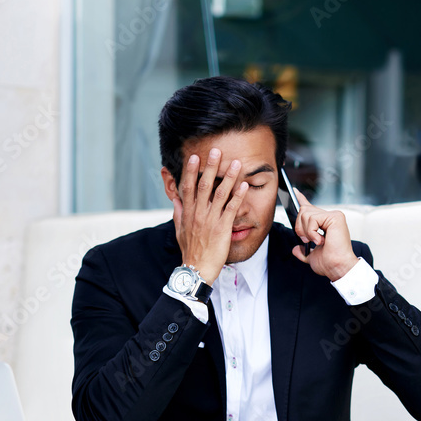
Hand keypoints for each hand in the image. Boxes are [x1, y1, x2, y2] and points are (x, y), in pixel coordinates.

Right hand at [171, 149, 248, 284]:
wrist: (196, 270)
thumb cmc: (189, 252)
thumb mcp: (179, 231)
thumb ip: (179, 213)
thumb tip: (176, 200)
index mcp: (188, 213)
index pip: (188, 187)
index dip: (191, 171)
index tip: (194, 157)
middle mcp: (198, 213)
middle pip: (204, 185)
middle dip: (210, 166)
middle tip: (216, 150)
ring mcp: (210, 220)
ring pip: (219, 194)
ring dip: (228, 177)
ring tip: (235, 163)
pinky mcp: (222, 228)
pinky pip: (231, 209)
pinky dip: (238, 196)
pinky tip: (244, 185)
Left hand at [291, 189, 358, 280]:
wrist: (337, 268)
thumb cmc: (329, 263)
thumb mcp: (311, 256)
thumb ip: (303, 251)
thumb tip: (296, 249)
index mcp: (324, 224)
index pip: (310, 208)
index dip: (301, 200)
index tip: (294, 192)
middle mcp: (330, 217)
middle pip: (303, 211)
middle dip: (299, 227)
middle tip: (307, 240)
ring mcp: (334, 216)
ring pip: (306, 214)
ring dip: (306, 231)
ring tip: (316, 241)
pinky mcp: (335, 217)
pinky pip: (313, 219)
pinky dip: (312, 232)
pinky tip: (320, 240)